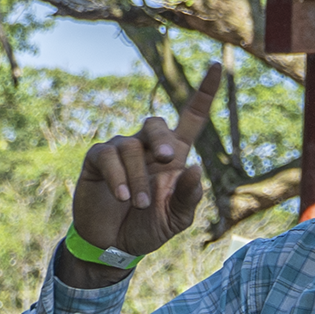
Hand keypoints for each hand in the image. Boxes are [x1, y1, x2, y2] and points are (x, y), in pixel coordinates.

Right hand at [67, 63, 221, 274]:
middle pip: (156, 123)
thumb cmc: (148, 228)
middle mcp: (147, 148)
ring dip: (138, 179)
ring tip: (139, 205)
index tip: (217, 66)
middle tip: (166, 159)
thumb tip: (195, 167)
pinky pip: (108, 156)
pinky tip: (122, 197)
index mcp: (174, 158)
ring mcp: (121, 151)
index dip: (204, 93)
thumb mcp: (176, 219)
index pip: (191, 118)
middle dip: (161, 138)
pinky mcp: (97, 160)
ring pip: (131, 147)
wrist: (113, 247)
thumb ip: (188, 197)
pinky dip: (118, 177)